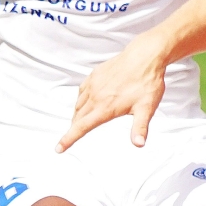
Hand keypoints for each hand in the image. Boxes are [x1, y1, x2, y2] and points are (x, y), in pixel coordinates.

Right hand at [57, 33, 170, 152]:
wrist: (144, 56)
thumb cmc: (147, 82)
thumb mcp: (146, 108)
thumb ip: (140, 128)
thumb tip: (139, 144)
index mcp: (105, 108)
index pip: (81, 127)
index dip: (68, 139)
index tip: (58, 148)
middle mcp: (95, 96)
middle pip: (77, 118)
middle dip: (73, 129)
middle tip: (71, 137)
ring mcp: (94, 84)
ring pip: (78, 104)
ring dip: (77, 116)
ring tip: (78, 122)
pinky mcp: (95, 75)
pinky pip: (82, 90)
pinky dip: (80, 100)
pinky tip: (85, 102)